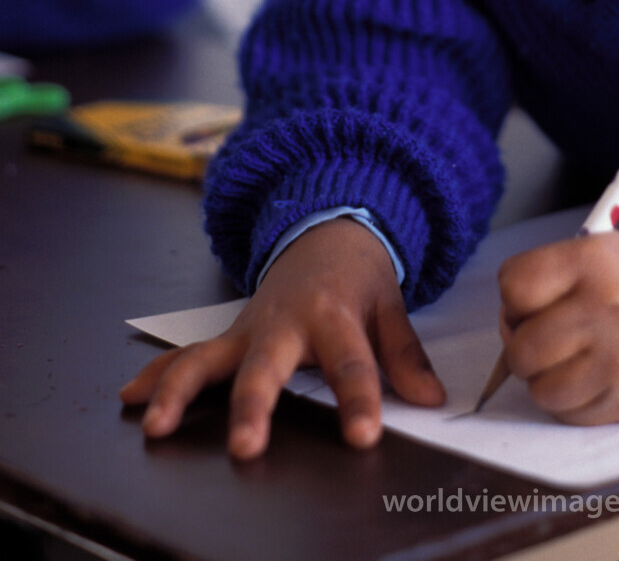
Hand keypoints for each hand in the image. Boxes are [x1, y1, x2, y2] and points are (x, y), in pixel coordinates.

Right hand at [120, 217, 443, 457]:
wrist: (325, 231)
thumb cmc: (357, 276)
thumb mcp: (390, 306)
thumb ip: (405, 354)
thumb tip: (431, 397)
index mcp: (334, 314)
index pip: (350, 363)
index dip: (357, 400)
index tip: (362, 436)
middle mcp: (284, 322)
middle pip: (266, 367)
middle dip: (252, 406)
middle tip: (244, 446)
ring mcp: (249, 329)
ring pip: (208, 359)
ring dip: (180, 391)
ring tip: (158, 427)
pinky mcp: (229, 336)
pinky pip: (188, 354)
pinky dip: (157, 375)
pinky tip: (129, 397)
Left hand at [496, 234, 618, 423]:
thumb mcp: (589, 252)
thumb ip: (541, 278)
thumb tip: (506, 327)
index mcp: (594, 260)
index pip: (514, 288)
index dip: (514, 298)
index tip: (531, 300)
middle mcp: (610, 309)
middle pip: (522, 348)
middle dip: (523, 344)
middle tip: (546, 334)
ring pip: (538, 389)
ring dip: (544, 377)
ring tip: (568, 356)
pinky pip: (565, 414)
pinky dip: (567, 399)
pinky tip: (588, 375)